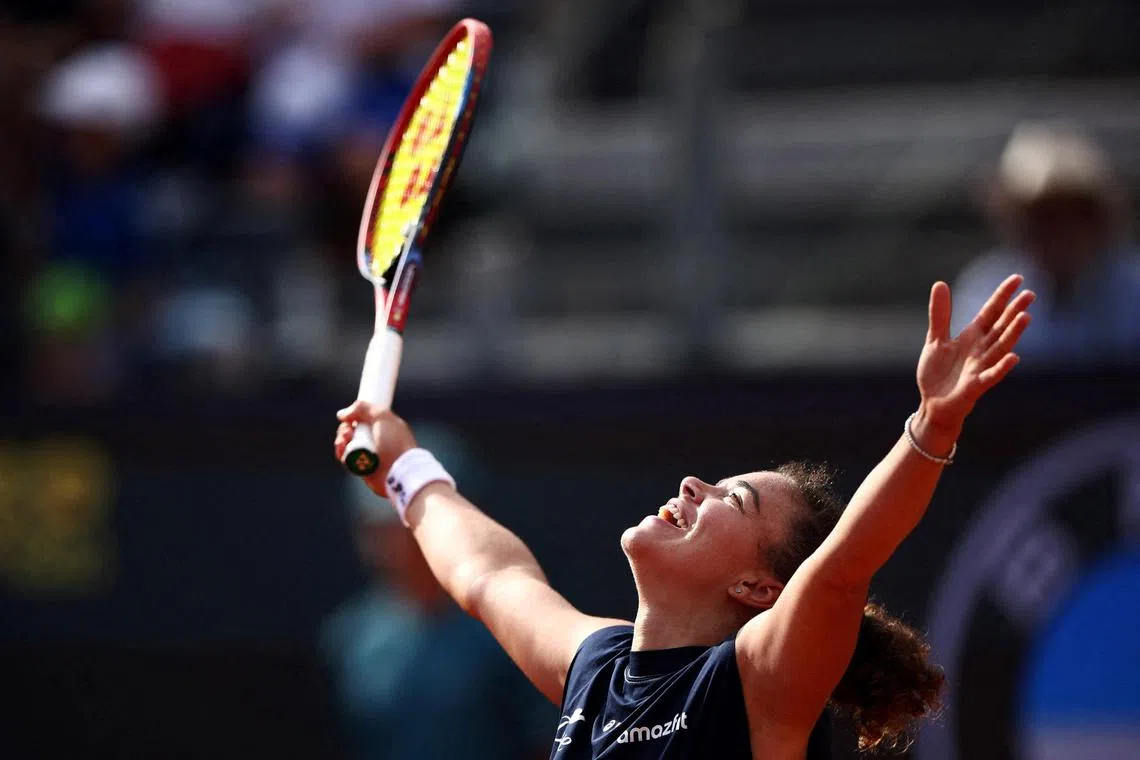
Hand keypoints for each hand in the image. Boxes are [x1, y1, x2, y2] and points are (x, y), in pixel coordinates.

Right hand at [334, 401, 417, 496]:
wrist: (400, 471)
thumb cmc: (395, 443)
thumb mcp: (382, 416)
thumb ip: (362, 408)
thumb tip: (342, 414)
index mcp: (384, 427)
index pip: (364, 419)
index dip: (353, 417)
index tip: (349, 417)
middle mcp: (376, 440)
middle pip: (352, 431)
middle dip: (345, 428)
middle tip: (348, 431)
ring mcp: (369, 455)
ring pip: (346, 444)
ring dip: (341, 439)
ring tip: (344, 440)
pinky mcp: (362, 468)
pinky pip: (346, 458)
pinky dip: (341, 452)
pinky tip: (341, 449)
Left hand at [916, 274, 1034, 444]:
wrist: (933, 403)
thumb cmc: (937, 373)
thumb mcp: (936, 339)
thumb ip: (940, 314)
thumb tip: (940, 283)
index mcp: (972, 336)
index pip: (991, 311)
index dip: (1003, 295)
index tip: (1018, 278)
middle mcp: (981, 349)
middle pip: (1001, 326)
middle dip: (1014, 311)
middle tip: (1030, 294)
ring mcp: (981, 366)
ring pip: (1001, 347)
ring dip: (1013, 333)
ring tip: (1026, 317)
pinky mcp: (976, 385)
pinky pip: (992, 375)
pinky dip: (1002, 367)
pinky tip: (1014, 357)